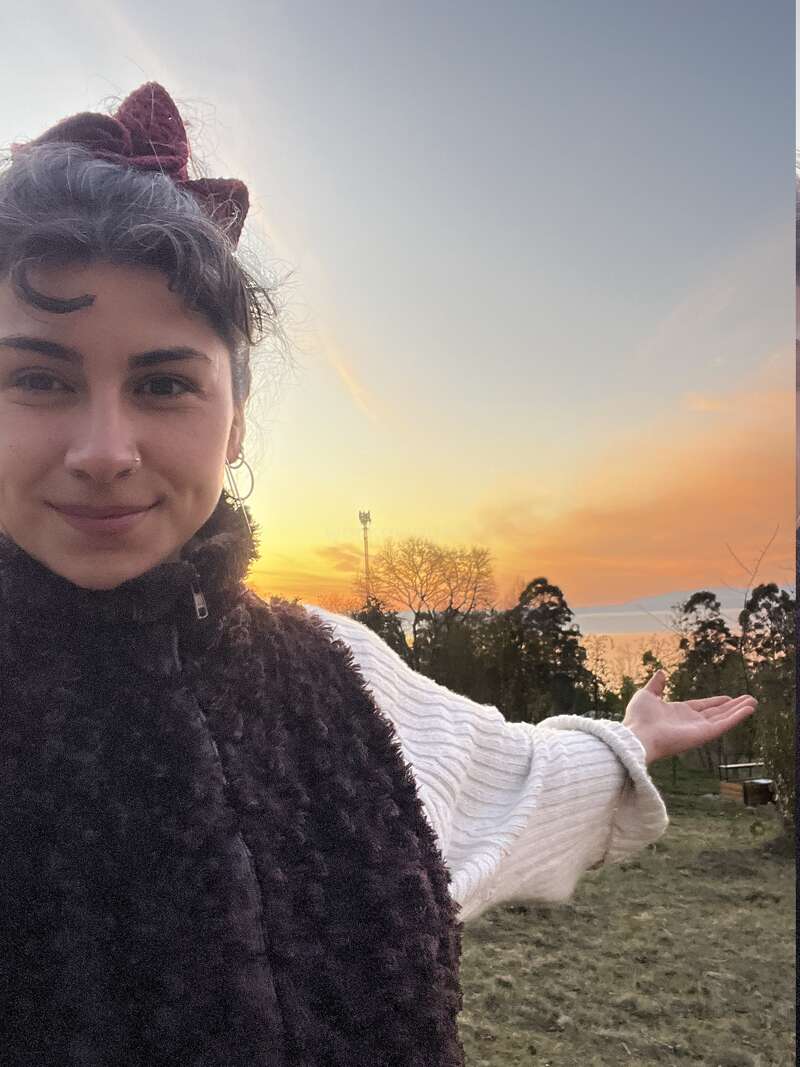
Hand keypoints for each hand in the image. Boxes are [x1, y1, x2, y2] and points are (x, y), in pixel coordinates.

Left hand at [622, 670, 757, 764]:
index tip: (728, 697)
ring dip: (739, 710)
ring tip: (753, 702)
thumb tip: (661, 672)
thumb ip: (656, 685)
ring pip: (724, 718)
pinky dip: (737, 717)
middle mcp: (691, 722)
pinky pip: (724, 725)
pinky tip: (749, 710)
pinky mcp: (704, 735)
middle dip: (733, 706)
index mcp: (678, 713)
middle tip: (749, 699)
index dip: (716, 702)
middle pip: (717, 713)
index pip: (702, 707)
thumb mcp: (647, 694)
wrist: (637, 734)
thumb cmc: (638, 718)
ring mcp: (698, 729)